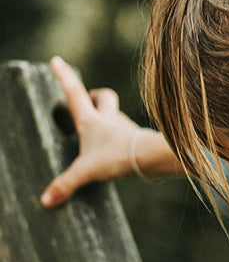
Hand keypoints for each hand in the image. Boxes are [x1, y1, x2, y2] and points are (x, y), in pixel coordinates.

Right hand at [41, 56, 140, 206]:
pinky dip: (121, 137)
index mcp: (92, 121)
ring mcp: (125, 127)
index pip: (74, 93)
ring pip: (117, 115)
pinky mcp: (137, 138)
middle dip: (95, 96)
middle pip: (103, 96)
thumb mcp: (87, 171)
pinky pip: (127, 133)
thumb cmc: (118, 157)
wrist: (151, 157)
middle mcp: (109, 119)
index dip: (64, 76)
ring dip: (109, 119)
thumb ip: (66, 185)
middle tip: (88, 102)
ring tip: (102, 138)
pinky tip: (119, 152)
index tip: (57, 60)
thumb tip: (45, 201)